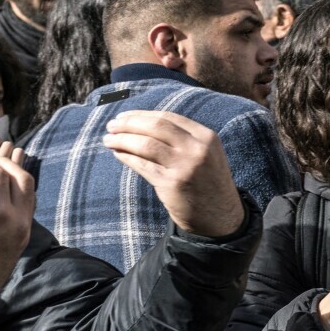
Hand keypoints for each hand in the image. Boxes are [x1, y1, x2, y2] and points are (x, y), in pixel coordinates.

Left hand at [103, 111, 244, 237]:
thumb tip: (141, 125)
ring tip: (108, 140)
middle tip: (111, 126)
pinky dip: (126, 157)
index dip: (142, 115)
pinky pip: (142, 165)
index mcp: (206, 136)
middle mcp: (197, 148)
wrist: (220, 216)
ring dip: (122, 140)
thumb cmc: (207, 182)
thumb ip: (182, 139)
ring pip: (146, 144)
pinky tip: (118, 154)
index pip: (168, 117)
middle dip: (129, 124)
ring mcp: (185, 166)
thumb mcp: (205, 154)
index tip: (124, 116)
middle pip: (156, 126)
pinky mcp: (172, 183)